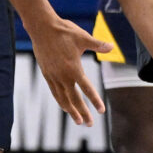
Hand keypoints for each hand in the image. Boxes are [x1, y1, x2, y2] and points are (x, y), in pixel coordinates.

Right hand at [21, 8, 110, 125]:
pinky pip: (54, 91)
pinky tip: (64, 106)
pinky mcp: (46, 73)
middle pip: (74, 99)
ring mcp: (53, 76)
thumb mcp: (83, 37)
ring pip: (63, 98)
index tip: (101, 111)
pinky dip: (60, 100)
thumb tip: (111, 47)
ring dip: (71, 111)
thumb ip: (98, 45)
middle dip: (82, 112)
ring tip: (78, 121)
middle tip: (89, 124)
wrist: (41, 27)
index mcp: (74, 69)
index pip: (87, 89)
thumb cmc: (63, 31)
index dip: (95, 101)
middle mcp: (63, 76)